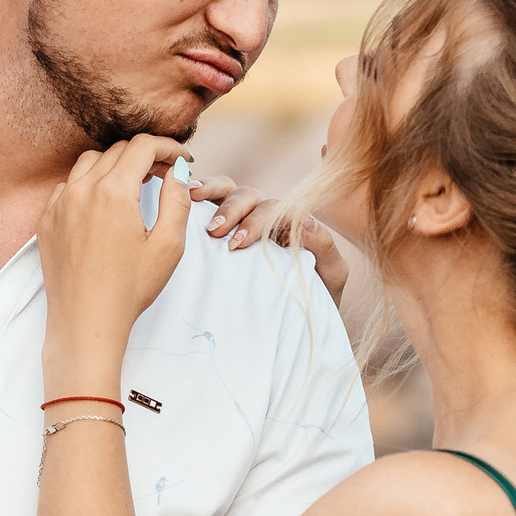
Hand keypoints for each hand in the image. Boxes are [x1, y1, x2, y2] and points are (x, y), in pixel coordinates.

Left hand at [37, 136, 192, 396]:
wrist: (85, 322)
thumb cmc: (129, 290)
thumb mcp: (167, 246)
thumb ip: (176, 200)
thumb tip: (177, 171)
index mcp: (113, 192)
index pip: (142, 146)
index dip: (168, 146)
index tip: (182, 159)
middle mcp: (81, 190)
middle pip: (117, 151)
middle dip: (145, 155)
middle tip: (165, 173)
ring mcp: (59, 205)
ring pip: (89, 162)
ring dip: (116, 164)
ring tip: (135, 184)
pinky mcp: (47, 221)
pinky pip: (68, 186)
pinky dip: (88, 183)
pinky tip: (103, 204)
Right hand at [190, 174, 351, 304]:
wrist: (300, 324)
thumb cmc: (316, 298)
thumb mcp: (331, 275)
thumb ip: (325, 247)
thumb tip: (305, 221)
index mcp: (289, 224)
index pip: (273, 206)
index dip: (255, 218)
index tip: (238, 242)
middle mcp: (265, 217)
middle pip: (248, 196)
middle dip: (231, 210)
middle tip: (217, 232)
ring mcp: (241, 221)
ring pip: (228, 191)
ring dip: (213, 196)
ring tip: (194, 205)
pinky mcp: (220, 232)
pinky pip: (209, 203)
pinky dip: (199, 195)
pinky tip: (184, 198)